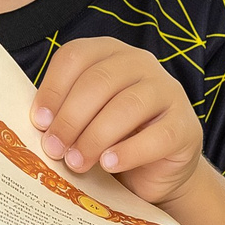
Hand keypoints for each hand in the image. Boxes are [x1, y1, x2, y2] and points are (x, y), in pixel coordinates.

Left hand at [31, 37, 203, 205]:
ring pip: (127, 106)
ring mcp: (168, 91)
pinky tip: (109, 164)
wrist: (156, 171)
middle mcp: (140, 63)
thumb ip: (63, 112)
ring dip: (95, 137)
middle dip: (71, 118)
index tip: (39, 122)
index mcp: (109, 53)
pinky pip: (157, 136)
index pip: (75, 57)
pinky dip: (129, 152)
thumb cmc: (112, 138)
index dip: (53, 89)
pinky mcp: (185, 125)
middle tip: (54, 148)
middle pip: (99, 81)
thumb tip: (39, 124)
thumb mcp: (84, 118)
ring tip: (77, 162)